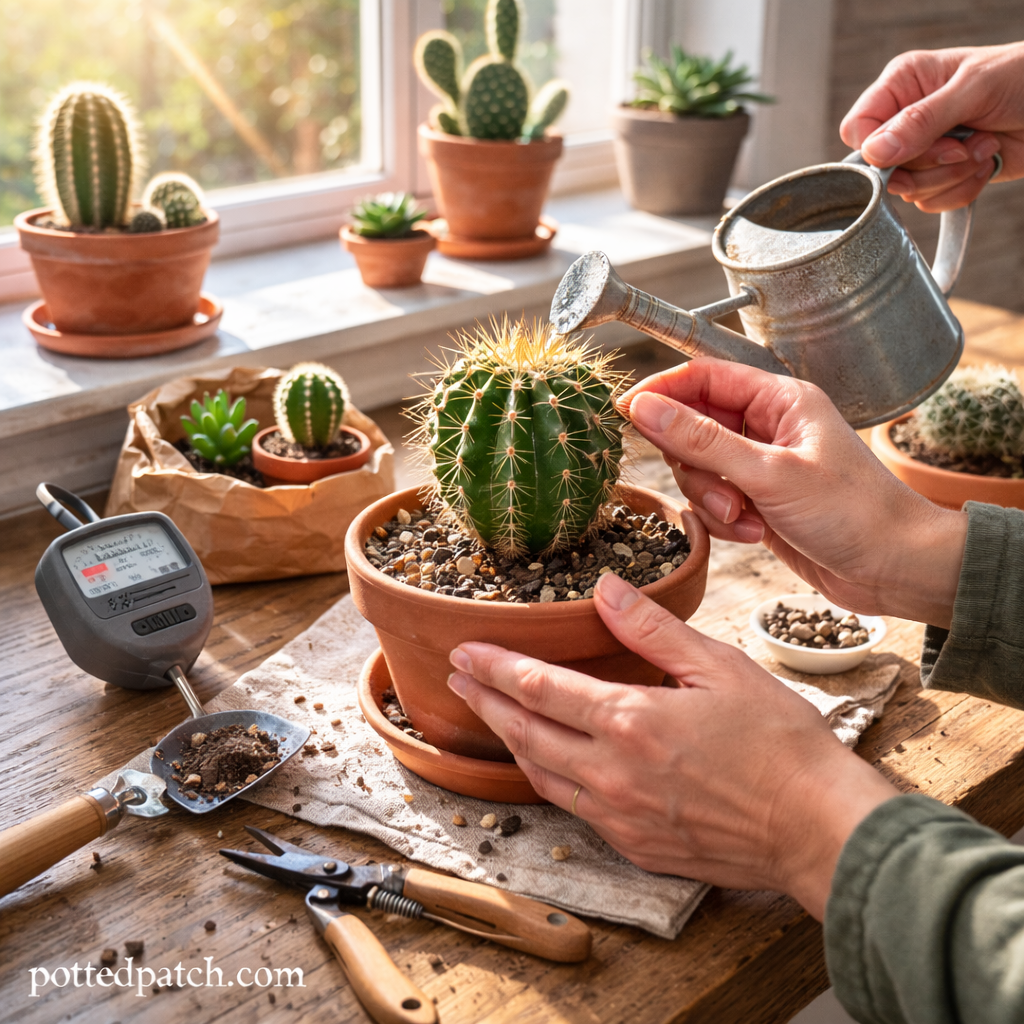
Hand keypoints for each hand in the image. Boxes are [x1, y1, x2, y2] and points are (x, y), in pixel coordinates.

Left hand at [447, 572, 897, 919]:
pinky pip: (573, 808)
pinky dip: (548, 778)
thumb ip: (653, 629)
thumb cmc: (778, 743)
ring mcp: (619, 817)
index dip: (494, 667)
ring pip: (540, 775)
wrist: (814, 827)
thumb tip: (605, 589)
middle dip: (484, 702)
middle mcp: (611, 773)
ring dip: (509, 742)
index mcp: (628, 722)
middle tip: (456, 680)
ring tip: (490, 715)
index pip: (538, 688)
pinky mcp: (635, 847)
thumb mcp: (718, 667)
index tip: (464, 652)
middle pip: (525, 733)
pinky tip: (547, 764)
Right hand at [622, 358, 966, 627]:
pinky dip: (724, 521)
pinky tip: (756, 533)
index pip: (702, 376)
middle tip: (720, 493)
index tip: (627, 414)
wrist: (894, 568)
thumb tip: (645, 408)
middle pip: (691, 427)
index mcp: (779, 400)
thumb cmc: (855, 513)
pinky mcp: (758, 499)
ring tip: (747, 519)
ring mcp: (761, 464)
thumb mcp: (771, 474)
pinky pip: (713, 502)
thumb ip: (702, 441)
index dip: (661, 391)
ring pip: (698, 470)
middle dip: (695, 466)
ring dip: (712, 500)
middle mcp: (767, 426)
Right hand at [840, 43, 1023, 210]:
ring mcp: (924, 150)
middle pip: (884, 169)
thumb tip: (875, 153)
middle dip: (929, 165)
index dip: (877, 150)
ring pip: (909, 190)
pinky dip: (962, 190)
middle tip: (962, 145)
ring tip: (982, 146)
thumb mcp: (973, 90)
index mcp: (902, 85)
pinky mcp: (942, 175)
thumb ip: (921, 121)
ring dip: (952, 177)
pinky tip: (984, 161)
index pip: (857, 130)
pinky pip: (931, 203)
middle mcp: (905, 119)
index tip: (912, 150)